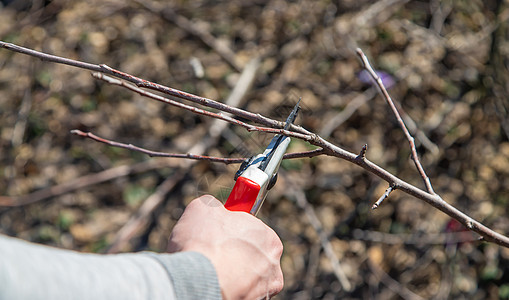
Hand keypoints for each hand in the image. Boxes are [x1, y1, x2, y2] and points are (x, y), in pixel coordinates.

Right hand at [168, 195, 283, 298]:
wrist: (197, 280)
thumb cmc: (202, 242)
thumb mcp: (203, 207)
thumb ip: (215, 205)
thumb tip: (214, 209)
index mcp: (268, 236)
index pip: (252, 230)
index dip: (233, 230)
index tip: (221, 232)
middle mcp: (273, 263)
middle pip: (251, 254)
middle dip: (234, 252)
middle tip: (213, 252)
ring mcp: (265, 288)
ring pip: (247, 276)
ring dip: (233, 273)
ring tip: (211, 270)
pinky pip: (242, 292)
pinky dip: (231, 289)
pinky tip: (216, 283)